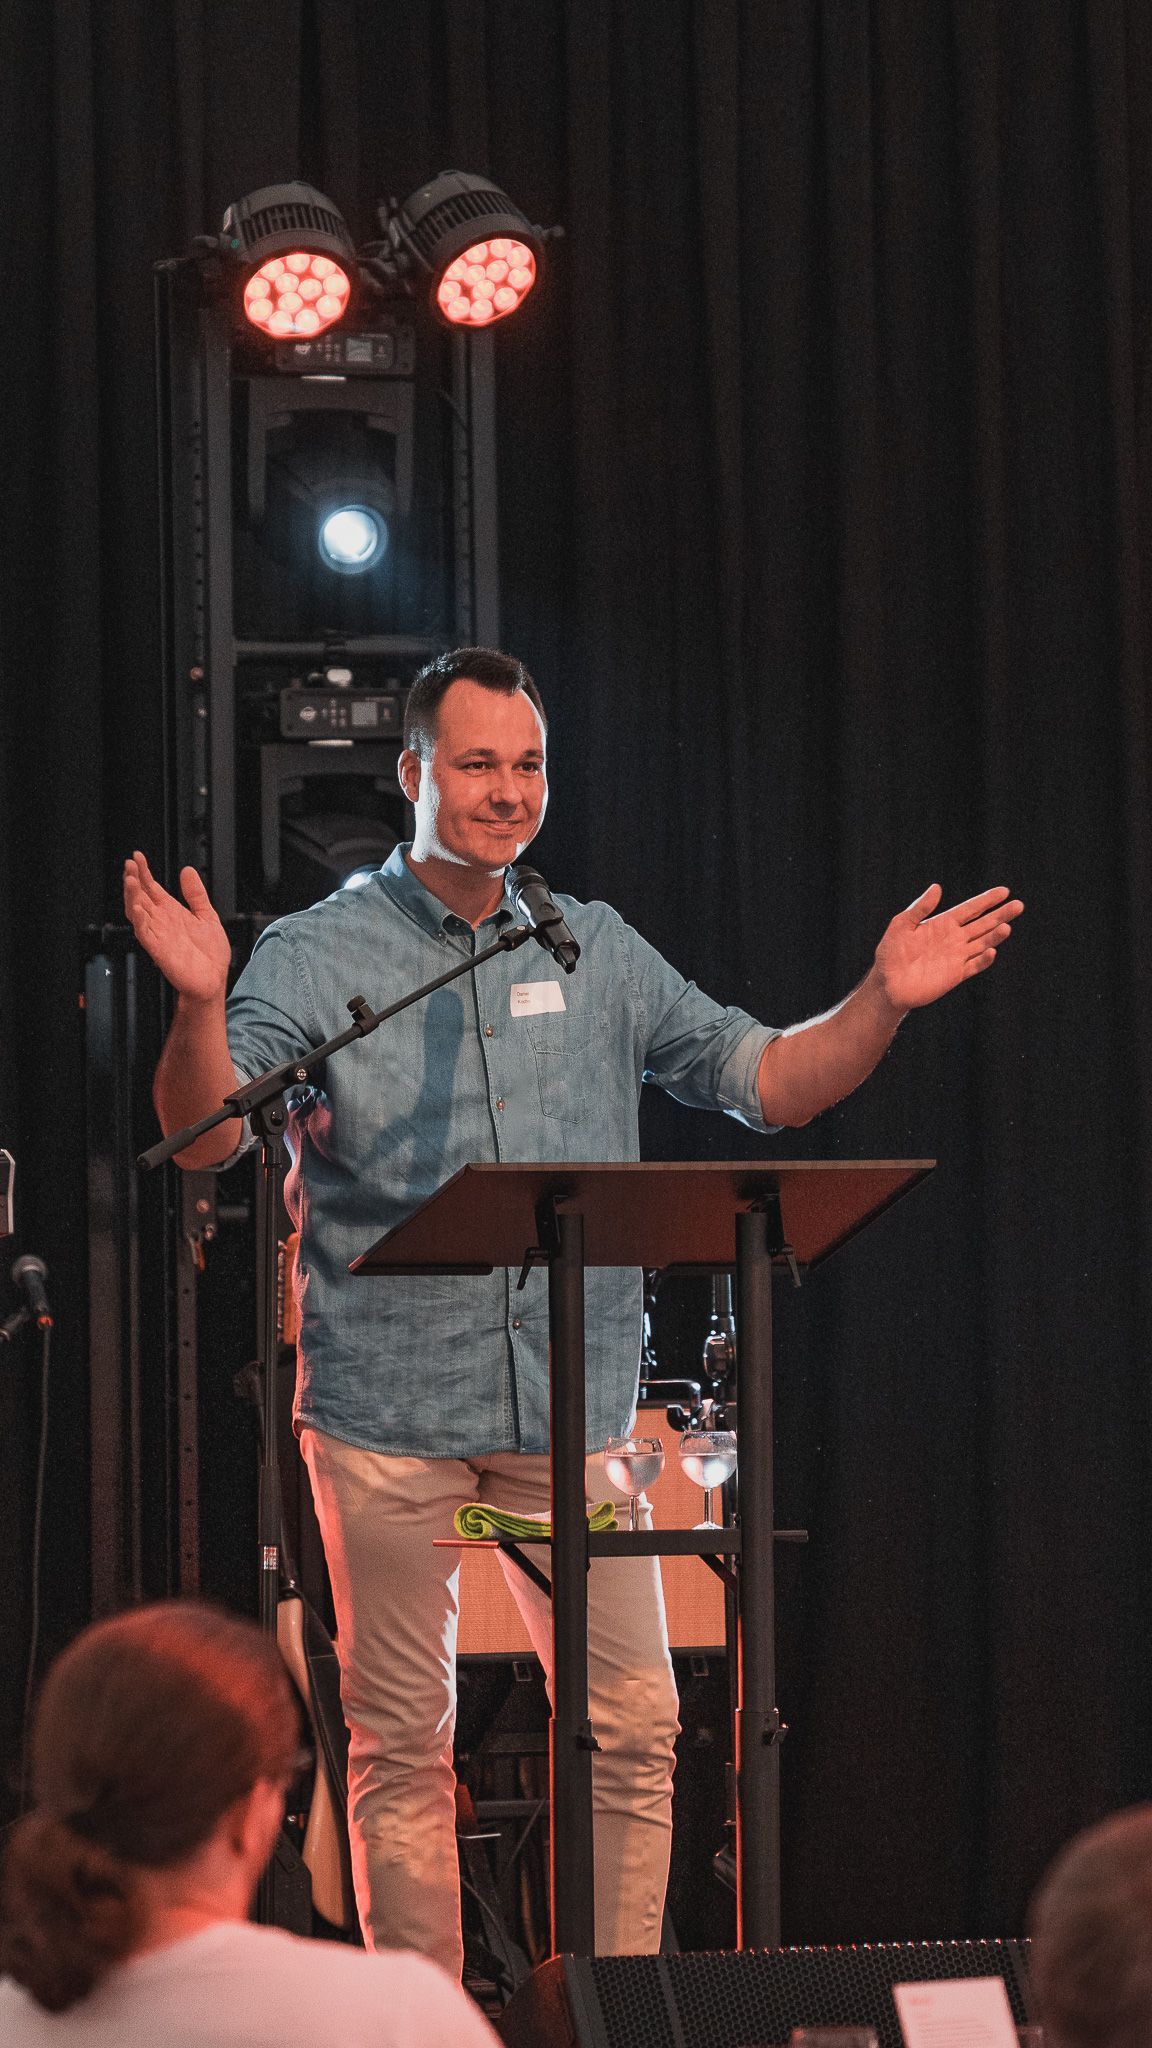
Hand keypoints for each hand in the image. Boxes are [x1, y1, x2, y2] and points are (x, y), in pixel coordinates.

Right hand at [123, 851, 231, 1002]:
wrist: (213, 979)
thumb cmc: (209, 955)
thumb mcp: (207, 915)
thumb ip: (196, 894)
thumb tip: (187, 871)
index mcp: (171, 912)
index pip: (152, 888)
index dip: (144, 872)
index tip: (138, 857)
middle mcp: (161, 922)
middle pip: (141, 896)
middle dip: (133, 879)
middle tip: (130, 864)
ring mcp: (158, 934)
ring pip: (137, 912)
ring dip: (132, 896)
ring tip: (130, 880)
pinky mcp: (158, 949)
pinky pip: (144, 933)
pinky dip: (139, 920)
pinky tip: (137, 907)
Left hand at [872, 882, 1023, 1012]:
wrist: (888, 984)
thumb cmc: (891, 953)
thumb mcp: (902, 924)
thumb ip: (920, 908)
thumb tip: (937, 887)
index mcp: (943, 923)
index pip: (971, 909)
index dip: (987, 900)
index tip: (1005, 891)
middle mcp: (954, 938)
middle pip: (983, 924)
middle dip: (1000, 915)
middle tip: (1018, 905)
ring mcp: (956, 957)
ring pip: (982, 943)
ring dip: (995, 936)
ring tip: (1007, 927)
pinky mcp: (955, 975)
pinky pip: (974, 965)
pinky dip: (983, 959)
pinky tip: (991, 951)